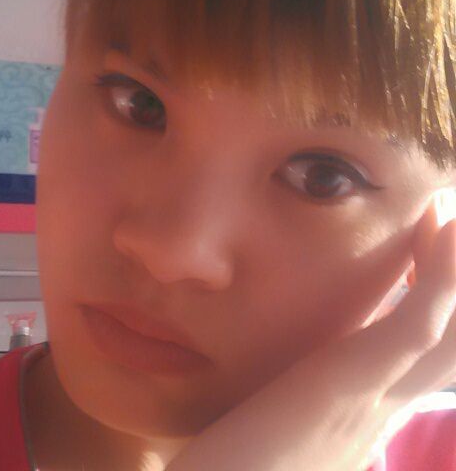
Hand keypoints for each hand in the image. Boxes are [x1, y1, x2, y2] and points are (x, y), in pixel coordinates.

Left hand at [166, 203, 455, 470]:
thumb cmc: (237, 469)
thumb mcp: (274, 425)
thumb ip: (290, 397)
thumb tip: (281, 380)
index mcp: (359, 413)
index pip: (419, 358)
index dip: (441, 311)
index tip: (431, 262)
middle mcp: (378, 406)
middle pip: (449, 342)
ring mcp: (371, 397)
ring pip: (448, 328)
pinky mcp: (351, 385)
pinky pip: (417, 323)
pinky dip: (440, 275)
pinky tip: (440, 225)